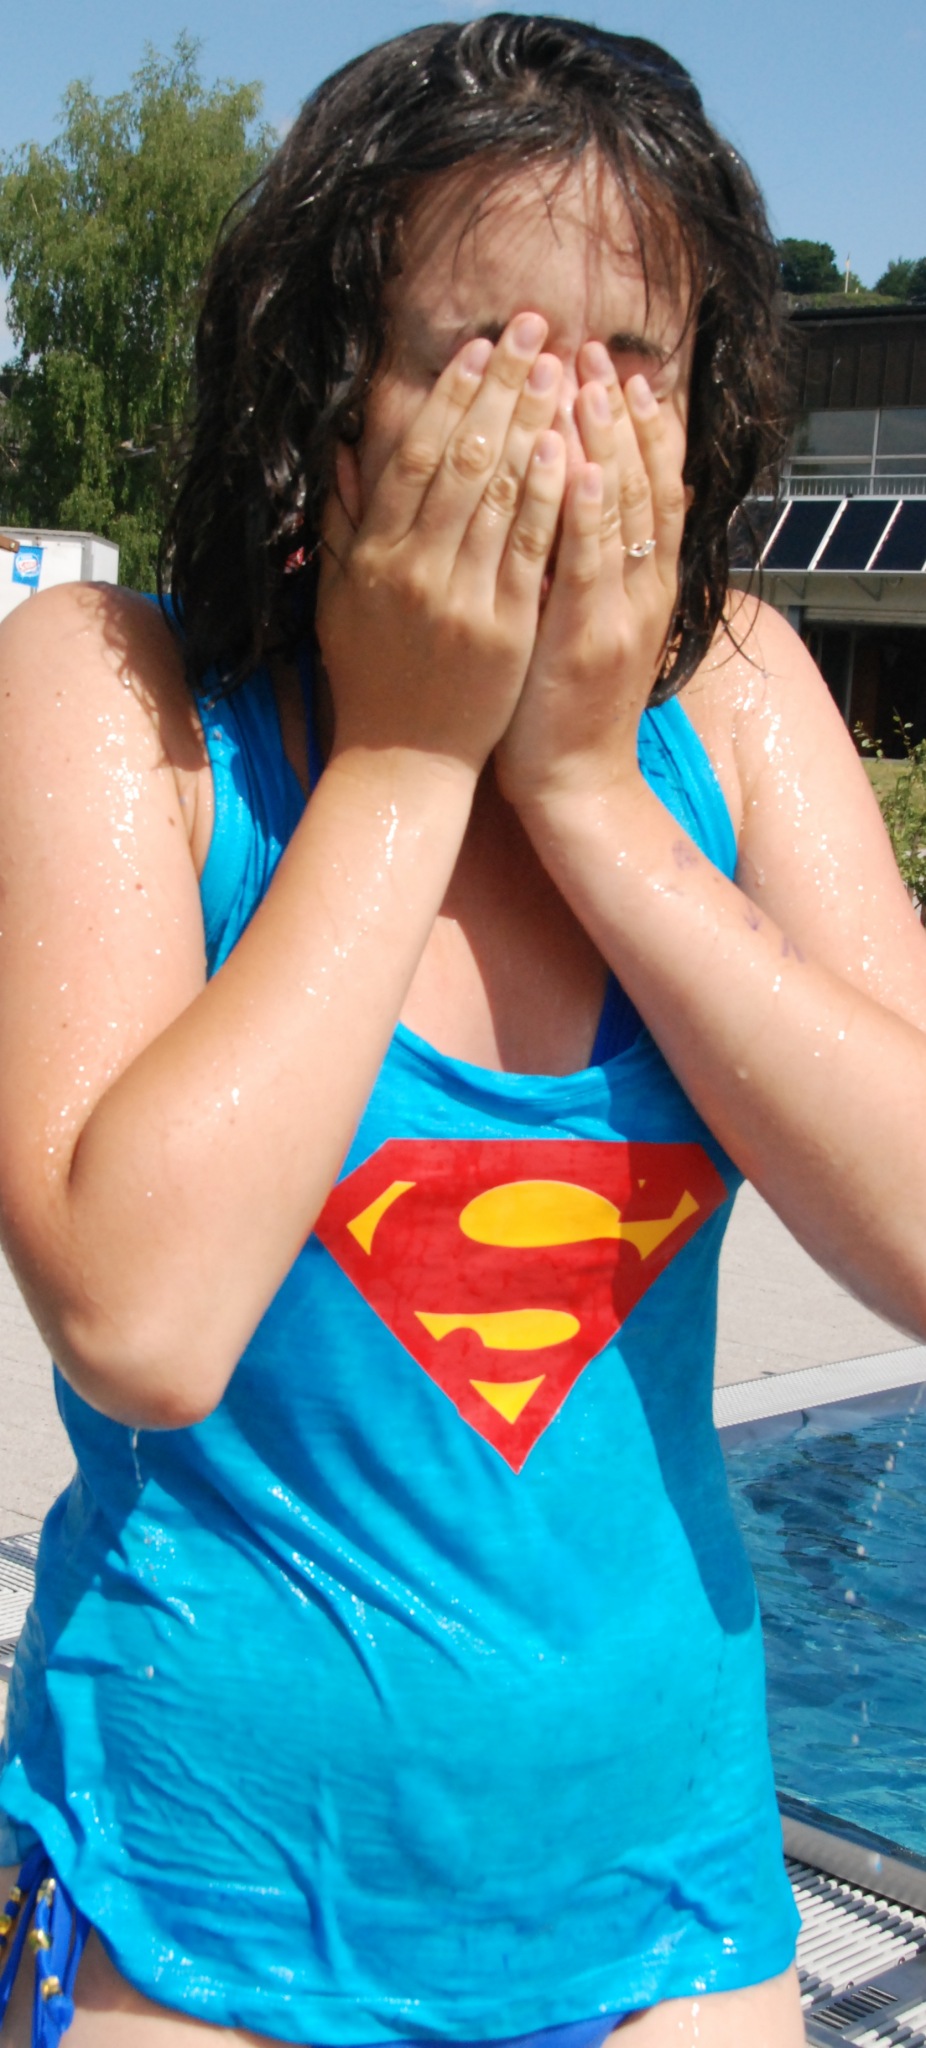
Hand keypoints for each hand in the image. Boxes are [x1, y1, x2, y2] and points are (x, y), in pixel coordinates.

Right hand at [315, 316, 567, 778]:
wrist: (404, 760)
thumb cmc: (372, 677)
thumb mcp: (339, 598)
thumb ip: (341, 524)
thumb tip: (344, 451)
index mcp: (373, 555)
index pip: (414, 455)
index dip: (449, 395)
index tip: (477, 348)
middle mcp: (414, 568)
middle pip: (463, 458)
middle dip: (500, 388)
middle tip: (533, 331)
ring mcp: (461, 598)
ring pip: (501, 494)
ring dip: (533, 423)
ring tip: (561, 368)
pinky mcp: (505, 630)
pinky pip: (531, 550)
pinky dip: (550, 496)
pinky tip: (571, 448)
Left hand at [495, 345, 686, 808]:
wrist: (573, 783)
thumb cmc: (561, 701)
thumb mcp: (585, 620)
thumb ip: (584, 562)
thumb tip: (574, 496)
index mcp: (643, 580)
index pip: (651, 483)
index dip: (638, 423)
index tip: (616, 365)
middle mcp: (642, 588)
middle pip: (640, 482)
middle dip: (617, 412)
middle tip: (594, 349)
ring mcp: (620, 613)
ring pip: (621, 512)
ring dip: (605, 441)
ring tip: (587, 380)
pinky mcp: (586, 640)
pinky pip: (588, 566)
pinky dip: (585, 513)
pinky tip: (574, 466)